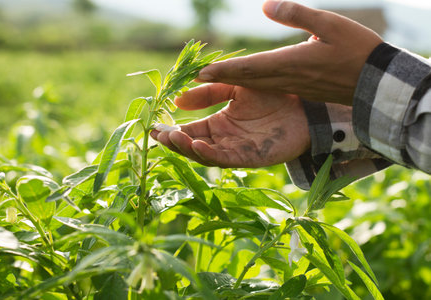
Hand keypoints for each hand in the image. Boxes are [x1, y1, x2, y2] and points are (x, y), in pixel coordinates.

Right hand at [150, 83, 309, 167]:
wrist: (305, 105)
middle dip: (175, 142)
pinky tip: (197, 145)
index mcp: (219, 124)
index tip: (154, 128)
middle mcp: (225, 140)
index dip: (172, 131)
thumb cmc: (273, 94)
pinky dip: (210, 154)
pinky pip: (226, 159)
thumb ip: (209, 92)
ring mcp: (236, 150)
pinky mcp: (250, 158)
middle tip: (160, 136)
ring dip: (188, 149)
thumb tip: (178, 99)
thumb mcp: (236, 87)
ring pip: (206, 155)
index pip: (190, 131)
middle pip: (193, 146)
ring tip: (175, 139)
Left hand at [196, 0, 382, 105]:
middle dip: (220, 78)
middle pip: (246, 79)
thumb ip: (296, 14)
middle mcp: (286, 78)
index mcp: (290, 63)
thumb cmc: (356, 50)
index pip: (249, 68)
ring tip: (212, 78)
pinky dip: (249, 83)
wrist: (375, 82)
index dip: (223, 70)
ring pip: (254, 84)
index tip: (201, 72)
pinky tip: (242, 80)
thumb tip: (265, 4)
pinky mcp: (298, 89)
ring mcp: (291, 86)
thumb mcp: (329, 24)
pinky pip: (267, 87)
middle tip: (195, 78)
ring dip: (231, 82)